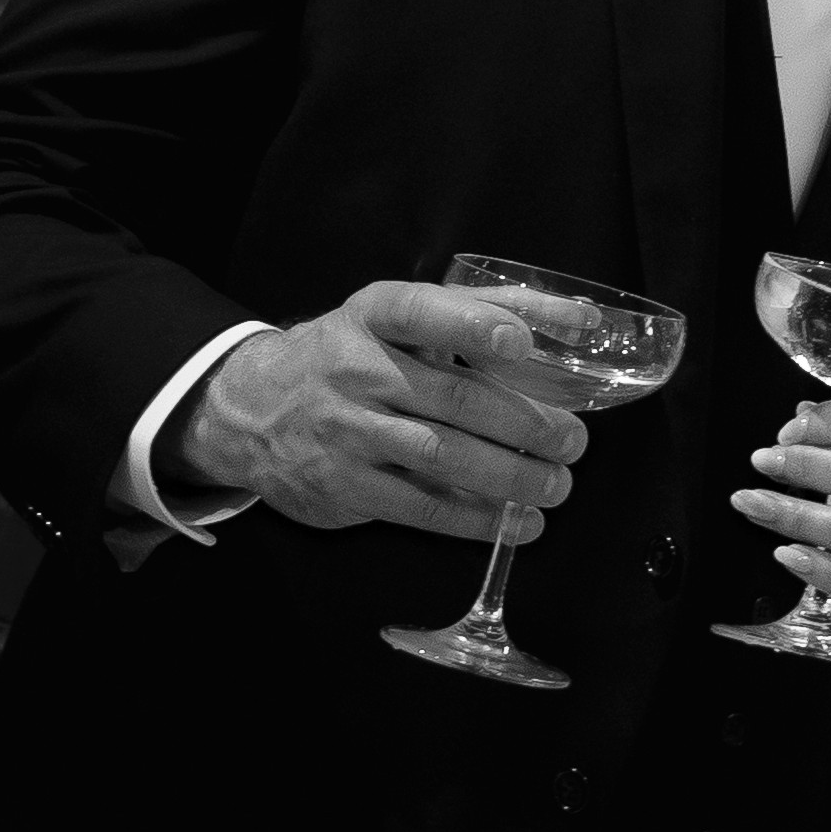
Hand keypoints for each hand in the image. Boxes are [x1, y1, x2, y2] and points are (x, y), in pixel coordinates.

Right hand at [169, 282, 587, 538]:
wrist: (250, 408)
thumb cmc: (350, 355)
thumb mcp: (396, 318)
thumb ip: (484, 310)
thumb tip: (580, 320)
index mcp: (372, 316)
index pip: (420, 311)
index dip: (472, 325)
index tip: (521, 343)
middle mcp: (355, 369)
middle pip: (452, 396)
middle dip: (524, 422)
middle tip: (573, 440)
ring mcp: (346, 431)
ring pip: (440, 455)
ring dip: (509, 475)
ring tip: (556, 484)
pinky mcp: (345, 486)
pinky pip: (420, 506)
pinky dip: (476, 517)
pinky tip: (518, 521)